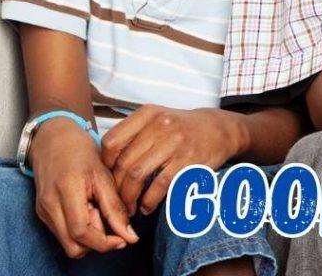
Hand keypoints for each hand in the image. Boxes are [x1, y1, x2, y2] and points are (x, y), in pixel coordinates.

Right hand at [29, 117, 137, 258]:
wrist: (53, 138)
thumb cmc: (81, 150)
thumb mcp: (103, 173)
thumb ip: (114, 206)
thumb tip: (129, 235)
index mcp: (67, 191)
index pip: (82, 233)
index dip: (105, 242)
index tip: (124, 238)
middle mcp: (50, 206)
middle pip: (74, 246)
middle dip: (97, 242)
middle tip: (112, 221)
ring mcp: (43, 211)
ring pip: (67, 244)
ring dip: (88, 237)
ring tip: (99, 211)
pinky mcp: (42, 213)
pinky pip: (62, 234)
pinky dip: (78, 230)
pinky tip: (88, 209)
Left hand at [100, 106, 244, 215]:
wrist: (218, 129)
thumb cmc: (180, 128)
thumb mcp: (157, 119)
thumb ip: (132, 135)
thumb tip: (102, 165)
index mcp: (148, 113)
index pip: (111, 142)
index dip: (105, 165)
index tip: (109, 178)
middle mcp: (160, 124)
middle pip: (123, 163)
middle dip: (116, 189)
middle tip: (117, 201)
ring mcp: (175, 142)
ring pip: (137, 176)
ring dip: (129, 198)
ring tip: (130, 207)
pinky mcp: (187, 161)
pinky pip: (158, 186)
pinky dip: (148, 202)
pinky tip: (147, 206)